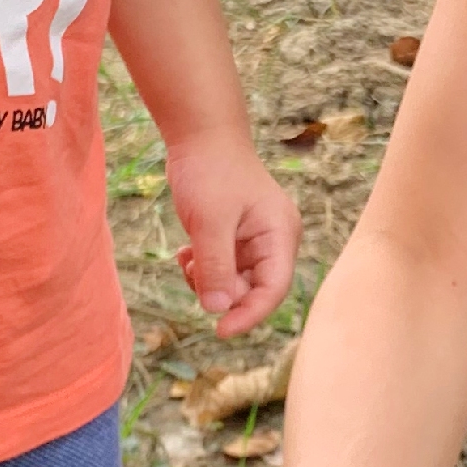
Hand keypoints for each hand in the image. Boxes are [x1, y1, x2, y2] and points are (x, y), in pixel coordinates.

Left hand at [166, 127, 298, 338]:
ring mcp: (253, 240)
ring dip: (208, 281)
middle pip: (253, 289)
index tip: (220, 331)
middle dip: (222, 292)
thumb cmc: (211, 170)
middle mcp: (273, 240)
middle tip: (193, 275)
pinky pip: (222, 269)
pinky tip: (186, 253)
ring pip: (234, 282)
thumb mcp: (211, 221)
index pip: (274, 289)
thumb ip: (216, 266)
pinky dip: (202, 270)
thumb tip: (217, 309)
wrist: (199, 136)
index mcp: (280, 234)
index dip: (249, 314)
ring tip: (187, 260)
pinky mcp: (234, 237)